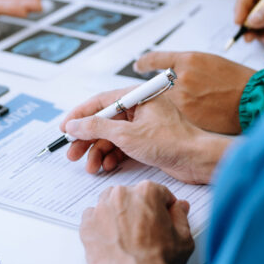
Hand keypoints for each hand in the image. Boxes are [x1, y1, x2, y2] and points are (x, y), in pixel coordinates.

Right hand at [61, 90, 230, 183]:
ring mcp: (143, 125)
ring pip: (111, 136)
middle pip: (103, 121)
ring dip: (98, 152)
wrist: (199, 160)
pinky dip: (112, 156)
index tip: (64, 128)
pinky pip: (122, 146)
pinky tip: (107, 167)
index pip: (99, 102)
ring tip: (90, 167)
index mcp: (136, 97)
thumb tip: (74, 124)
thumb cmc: (171, 142)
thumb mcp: (126, 134)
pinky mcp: (148, 141)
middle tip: (72, 154)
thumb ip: (96, 127)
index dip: (79, 115)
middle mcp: (139, 108)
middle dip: (87, 139)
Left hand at [80, 180, 194, 263]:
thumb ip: (180, 216)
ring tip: (127, 237)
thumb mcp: (183, 238)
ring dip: (117, 214)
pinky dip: (100, 226)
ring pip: (110, 204)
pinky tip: (112, 241)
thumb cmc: (158, 263)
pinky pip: (93, 218)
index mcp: (146, 192)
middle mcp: (121, 195)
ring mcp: (101, 209)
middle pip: (131, 196)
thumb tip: (180, 207)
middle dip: (138, 210)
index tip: (163, 217)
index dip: (163, 207)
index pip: (158, 192)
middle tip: (145, 232)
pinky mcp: (87, 224)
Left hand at [135, 51, 255, 133]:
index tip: (139, 66)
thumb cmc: (237, 80)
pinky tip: (195, 114)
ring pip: (164, 101)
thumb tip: (169, 72)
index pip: (154, 59)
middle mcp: (181, 77)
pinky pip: (173, 115)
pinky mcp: (186, 116)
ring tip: (194, 105)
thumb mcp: (210, 62)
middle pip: (156, 84)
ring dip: (171, 104)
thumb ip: (186, 67)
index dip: (143, 63)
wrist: (254, 99)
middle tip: (172, 94)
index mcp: (187, 60)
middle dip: (161, 89)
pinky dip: (179, 116)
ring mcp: (182, 98)